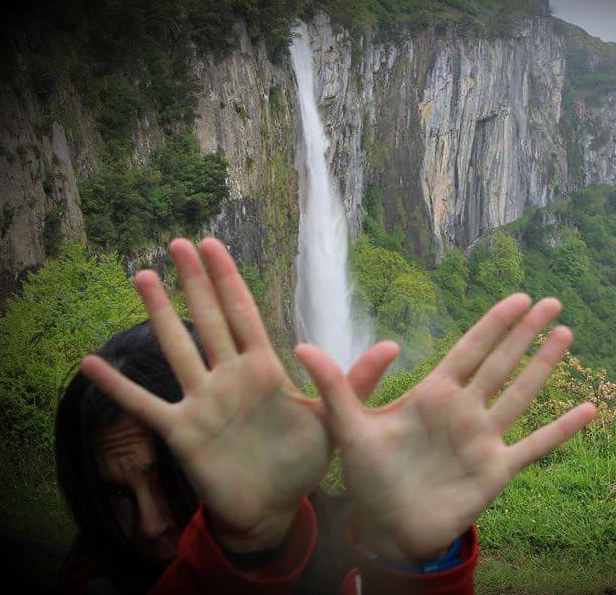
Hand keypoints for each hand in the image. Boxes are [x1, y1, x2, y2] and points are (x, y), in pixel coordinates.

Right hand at [81, 238, 396, 551]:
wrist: (274, 507)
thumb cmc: (301, 461)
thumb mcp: (334, 418)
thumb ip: (355, 381)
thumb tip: (393, 344)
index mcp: (264, 369)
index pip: (243, 314)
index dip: (228, 279)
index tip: (213, 246)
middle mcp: (229, 378)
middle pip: (207, 320)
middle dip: (193, 281)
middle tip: (175, 242)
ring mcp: (203, 402)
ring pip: (176, 349)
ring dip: (157, 315)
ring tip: (140, 277)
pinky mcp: (184, 433)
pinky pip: (145, 406)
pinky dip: (119, 388)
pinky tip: (89, 364)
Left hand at [296, 293, 596, 563]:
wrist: (386, 528)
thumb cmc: (368, 477)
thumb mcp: (350, 427)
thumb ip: (335, 386)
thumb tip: (300, 345)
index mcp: (433, 395)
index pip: (470, 349)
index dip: (494, 324)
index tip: (517, 297)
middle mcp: (464, 411)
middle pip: (502, 363)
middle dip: (526, 333)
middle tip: (552, 302)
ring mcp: (483, 440)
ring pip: (521, 394)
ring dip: (544, 366)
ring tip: (565, 336)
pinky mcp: (496, 471)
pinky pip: (535, 446)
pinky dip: (561, 429)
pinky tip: (588, 409)